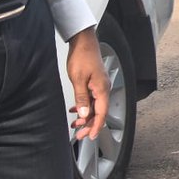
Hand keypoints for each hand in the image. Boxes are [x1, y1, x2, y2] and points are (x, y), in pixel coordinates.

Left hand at [67, 26, 109, 140]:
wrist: (83, 42)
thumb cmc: (82, 57)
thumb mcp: (78, 80)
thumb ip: (82, 98)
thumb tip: (85, 114)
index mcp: (102, 89)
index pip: (102, 113)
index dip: (96, 126)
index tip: (90, 136)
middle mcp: (103, 88)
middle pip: (99, 112)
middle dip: (89, 124)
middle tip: (79, 134)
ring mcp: (99, 85)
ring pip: (95, 106)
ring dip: (86, 116)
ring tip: (75, 124)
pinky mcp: (94, 82)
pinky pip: (92, 99)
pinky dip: (84, 107)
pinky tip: (75, 110)